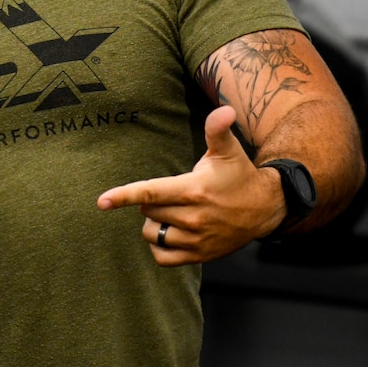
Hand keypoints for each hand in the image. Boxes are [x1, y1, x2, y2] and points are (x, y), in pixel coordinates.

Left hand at [96, 106, 286, 264]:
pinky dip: (160, 247)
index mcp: (193, 190)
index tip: (101, 202)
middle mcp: (193, 217)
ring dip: (154, 224)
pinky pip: (163, 257)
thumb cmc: (238, 175)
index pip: (151, 192)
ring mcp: (197, 239)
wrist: (266, 208)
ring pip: (152, 234)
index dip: (124, 196)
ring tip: (173, 213)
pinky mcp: (200, 256)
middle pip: (147, 211)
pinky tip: (170, 233)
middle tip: (173, 195)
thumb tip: (225, 109)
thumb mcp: (227, 151)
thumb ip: (217, 130)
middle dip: (151, 202)